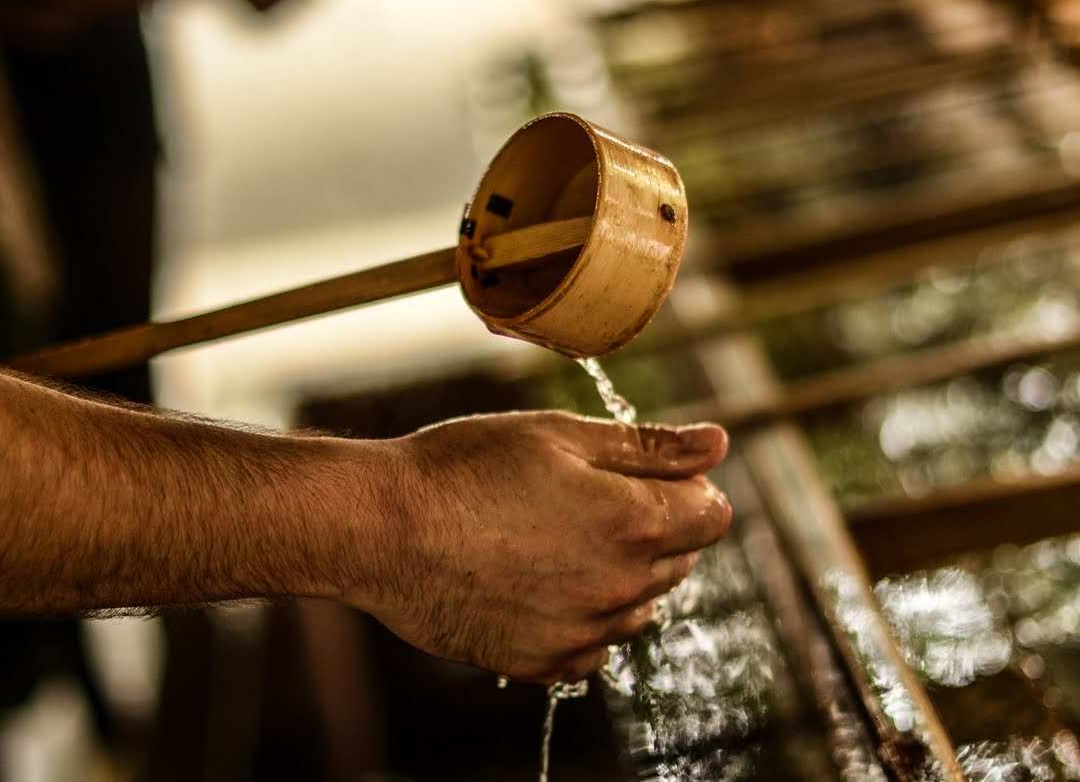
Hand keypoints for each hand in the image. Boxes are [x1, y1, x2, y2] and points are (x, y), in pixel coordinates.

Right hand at [348, 411, 730, 683]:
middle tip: (585, 500)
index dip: (686, 486)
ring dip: (621, 576)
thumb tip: (718, 442)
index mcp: (635, 522)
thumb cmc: (464, 467)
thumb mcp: (558, 435)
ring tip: (554, 541)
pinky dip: (581, 619)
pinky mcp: (541, 663)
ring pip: (638, 608)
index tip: (643, 475)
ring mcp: (581, 634)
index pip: (711, 513)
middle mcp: (620, 588)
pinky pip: (592, 648)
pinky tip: (536, 583)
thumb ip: (648, 446)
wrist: (380, 529)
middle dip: (653, 528)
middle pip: (680, 561)